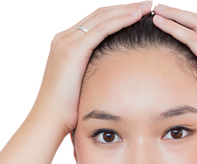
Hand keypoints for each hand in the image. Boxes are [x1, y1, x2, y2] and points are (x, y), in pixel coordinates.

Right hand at [31, 2, 152, 135]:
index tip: (137, 11)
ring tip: (148, 6)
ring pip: (102, 16)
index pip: (94, 19)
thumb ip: (89, 70)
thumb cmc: (65, 109)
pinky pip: (103, 28)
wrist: (48, 119)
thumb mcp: (77, 82)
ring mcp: (67, 41)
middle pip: (99, 12)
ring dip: (127, 9)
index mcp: (63, 41)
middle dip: (125, 5)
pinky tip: (137, 16)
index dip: (116, 12)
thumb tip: (108, 73)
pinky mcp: (74, 50)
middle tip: (148, 3)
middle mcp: (63, 36)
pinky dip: (121, 20)